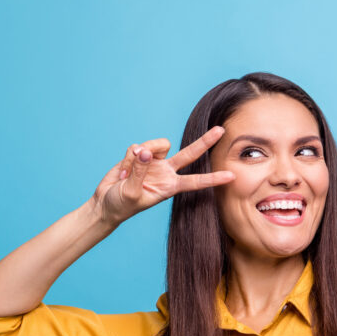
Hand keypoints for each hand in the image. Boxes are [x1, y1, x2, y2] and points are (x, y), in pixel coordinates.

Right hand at [91, 126, 235, 225]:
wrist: (105, 204)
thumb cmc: (121, 206)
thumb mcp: (131, 193)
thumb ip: (139, 171)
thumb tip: (146, 151)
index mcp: (169, 187)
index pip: (195, 181)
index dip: (212, 179)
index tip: (231, 176)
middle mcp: (166, 172)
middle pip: (189, 153)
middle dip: (205, 141)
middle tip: (221, 130)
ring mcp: (154, 162)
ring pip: (157, 144)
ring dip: (140, 154)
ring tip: (127, 172)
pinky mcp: (140, 155)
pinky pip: (137, 147)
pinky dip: (127, 158)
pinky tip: (121, 171)